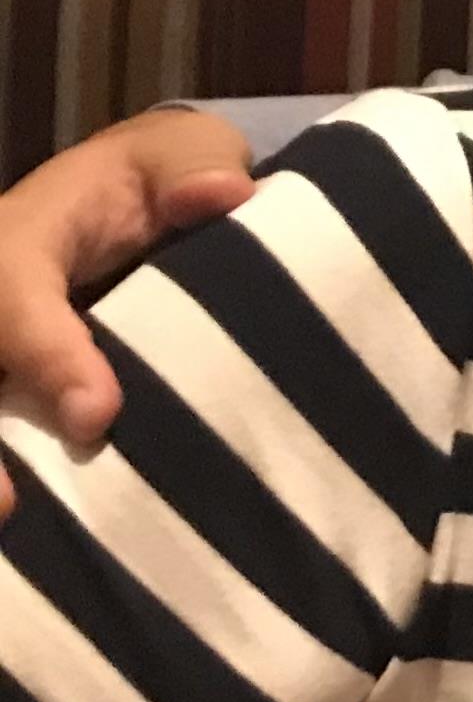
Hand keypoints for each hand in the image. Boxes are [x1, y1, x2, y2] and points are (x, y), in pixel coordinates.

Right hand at [0, 108, 258, 501]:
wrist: (112, 210)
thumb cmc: (149, 187)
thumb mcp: (171, 156)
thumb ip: (189, 167)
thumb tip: (221, 195)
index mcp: (15, 246)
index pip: (12, 296)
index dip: (47, 356)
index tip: (99, 414)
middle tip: (8, 507)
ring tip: (13, 523)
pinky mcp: (3, 409)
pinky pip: (5, 441)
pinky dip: (11, 480)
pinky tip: (34, 545)